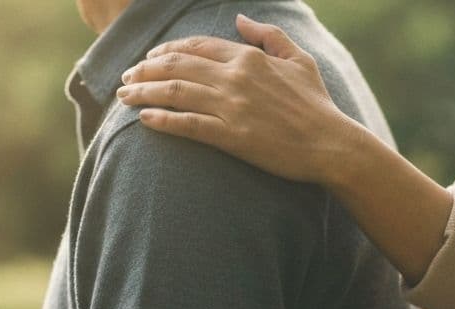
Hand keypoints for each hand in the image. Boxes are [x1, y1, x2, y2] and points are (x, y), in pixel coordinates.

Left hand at [117, 14, 370, 185]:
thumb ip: (268, 35)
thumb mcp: (299, 59)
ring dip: (144, 91)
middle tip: (126, 76)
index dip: (166, 50)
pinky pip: (187, 124)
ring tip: (123, 95)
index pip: (196, 47)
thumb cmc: (316, 104)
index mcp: (248, 57)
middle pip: (177, 66)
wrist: (330, 144)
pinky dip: (161, 120)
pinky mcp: (231, 136)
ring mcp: (231, 107)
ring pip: (175, 92)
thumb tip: (239, 18)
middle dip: (145, 69)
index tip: (149, 58)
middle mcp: (235, 77)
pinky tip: (143, 119)